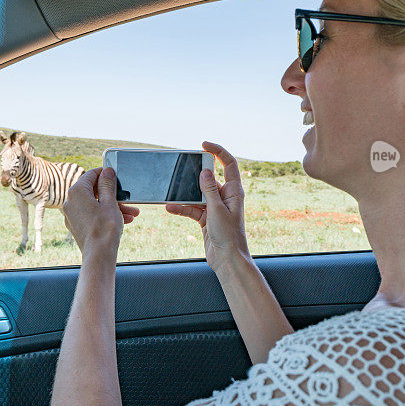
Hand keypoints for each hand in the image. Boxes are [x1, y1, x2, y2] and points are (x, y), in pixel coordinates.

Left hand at [62, 167, 139, 261]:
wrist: (99, 256)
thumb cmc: (105, 229)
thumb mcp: (110, 202)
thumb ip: (108, 184)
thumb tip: (107, 171)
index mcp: (77, 191)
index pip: (91, 174)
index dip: (106, 174)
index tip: (116, 177)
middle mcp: (70, 201)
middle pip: (94, 191)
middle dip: (114, 195)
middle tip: (128, 199)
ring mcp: (72, 214)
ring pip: (95, 204)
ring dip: (113, 207)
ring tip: (131, 214)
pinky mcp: (76, 225)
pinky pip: (91, 214)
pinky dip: (105, 215)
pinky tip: (123, 220)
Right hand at [166, 142, 248, 272]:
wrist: (227, 260)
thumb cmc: (228, 236)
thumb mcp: (216, 210)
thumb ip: (209, 189)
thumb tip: (204, 171)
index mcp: (234, 191)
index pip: (228, 164)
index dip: (218, 151)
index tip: (203, 145)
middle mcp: (225, 197)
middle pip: (209, 179)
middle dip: (194, 175)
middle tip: (181, 169)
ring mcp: (215, 208)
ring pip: (197, 195)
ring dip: (184, 195)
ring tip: (170, 193)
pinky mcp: (206, 218)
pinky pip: (192, 208)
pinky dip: (182, 208)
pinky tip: (170, 208)